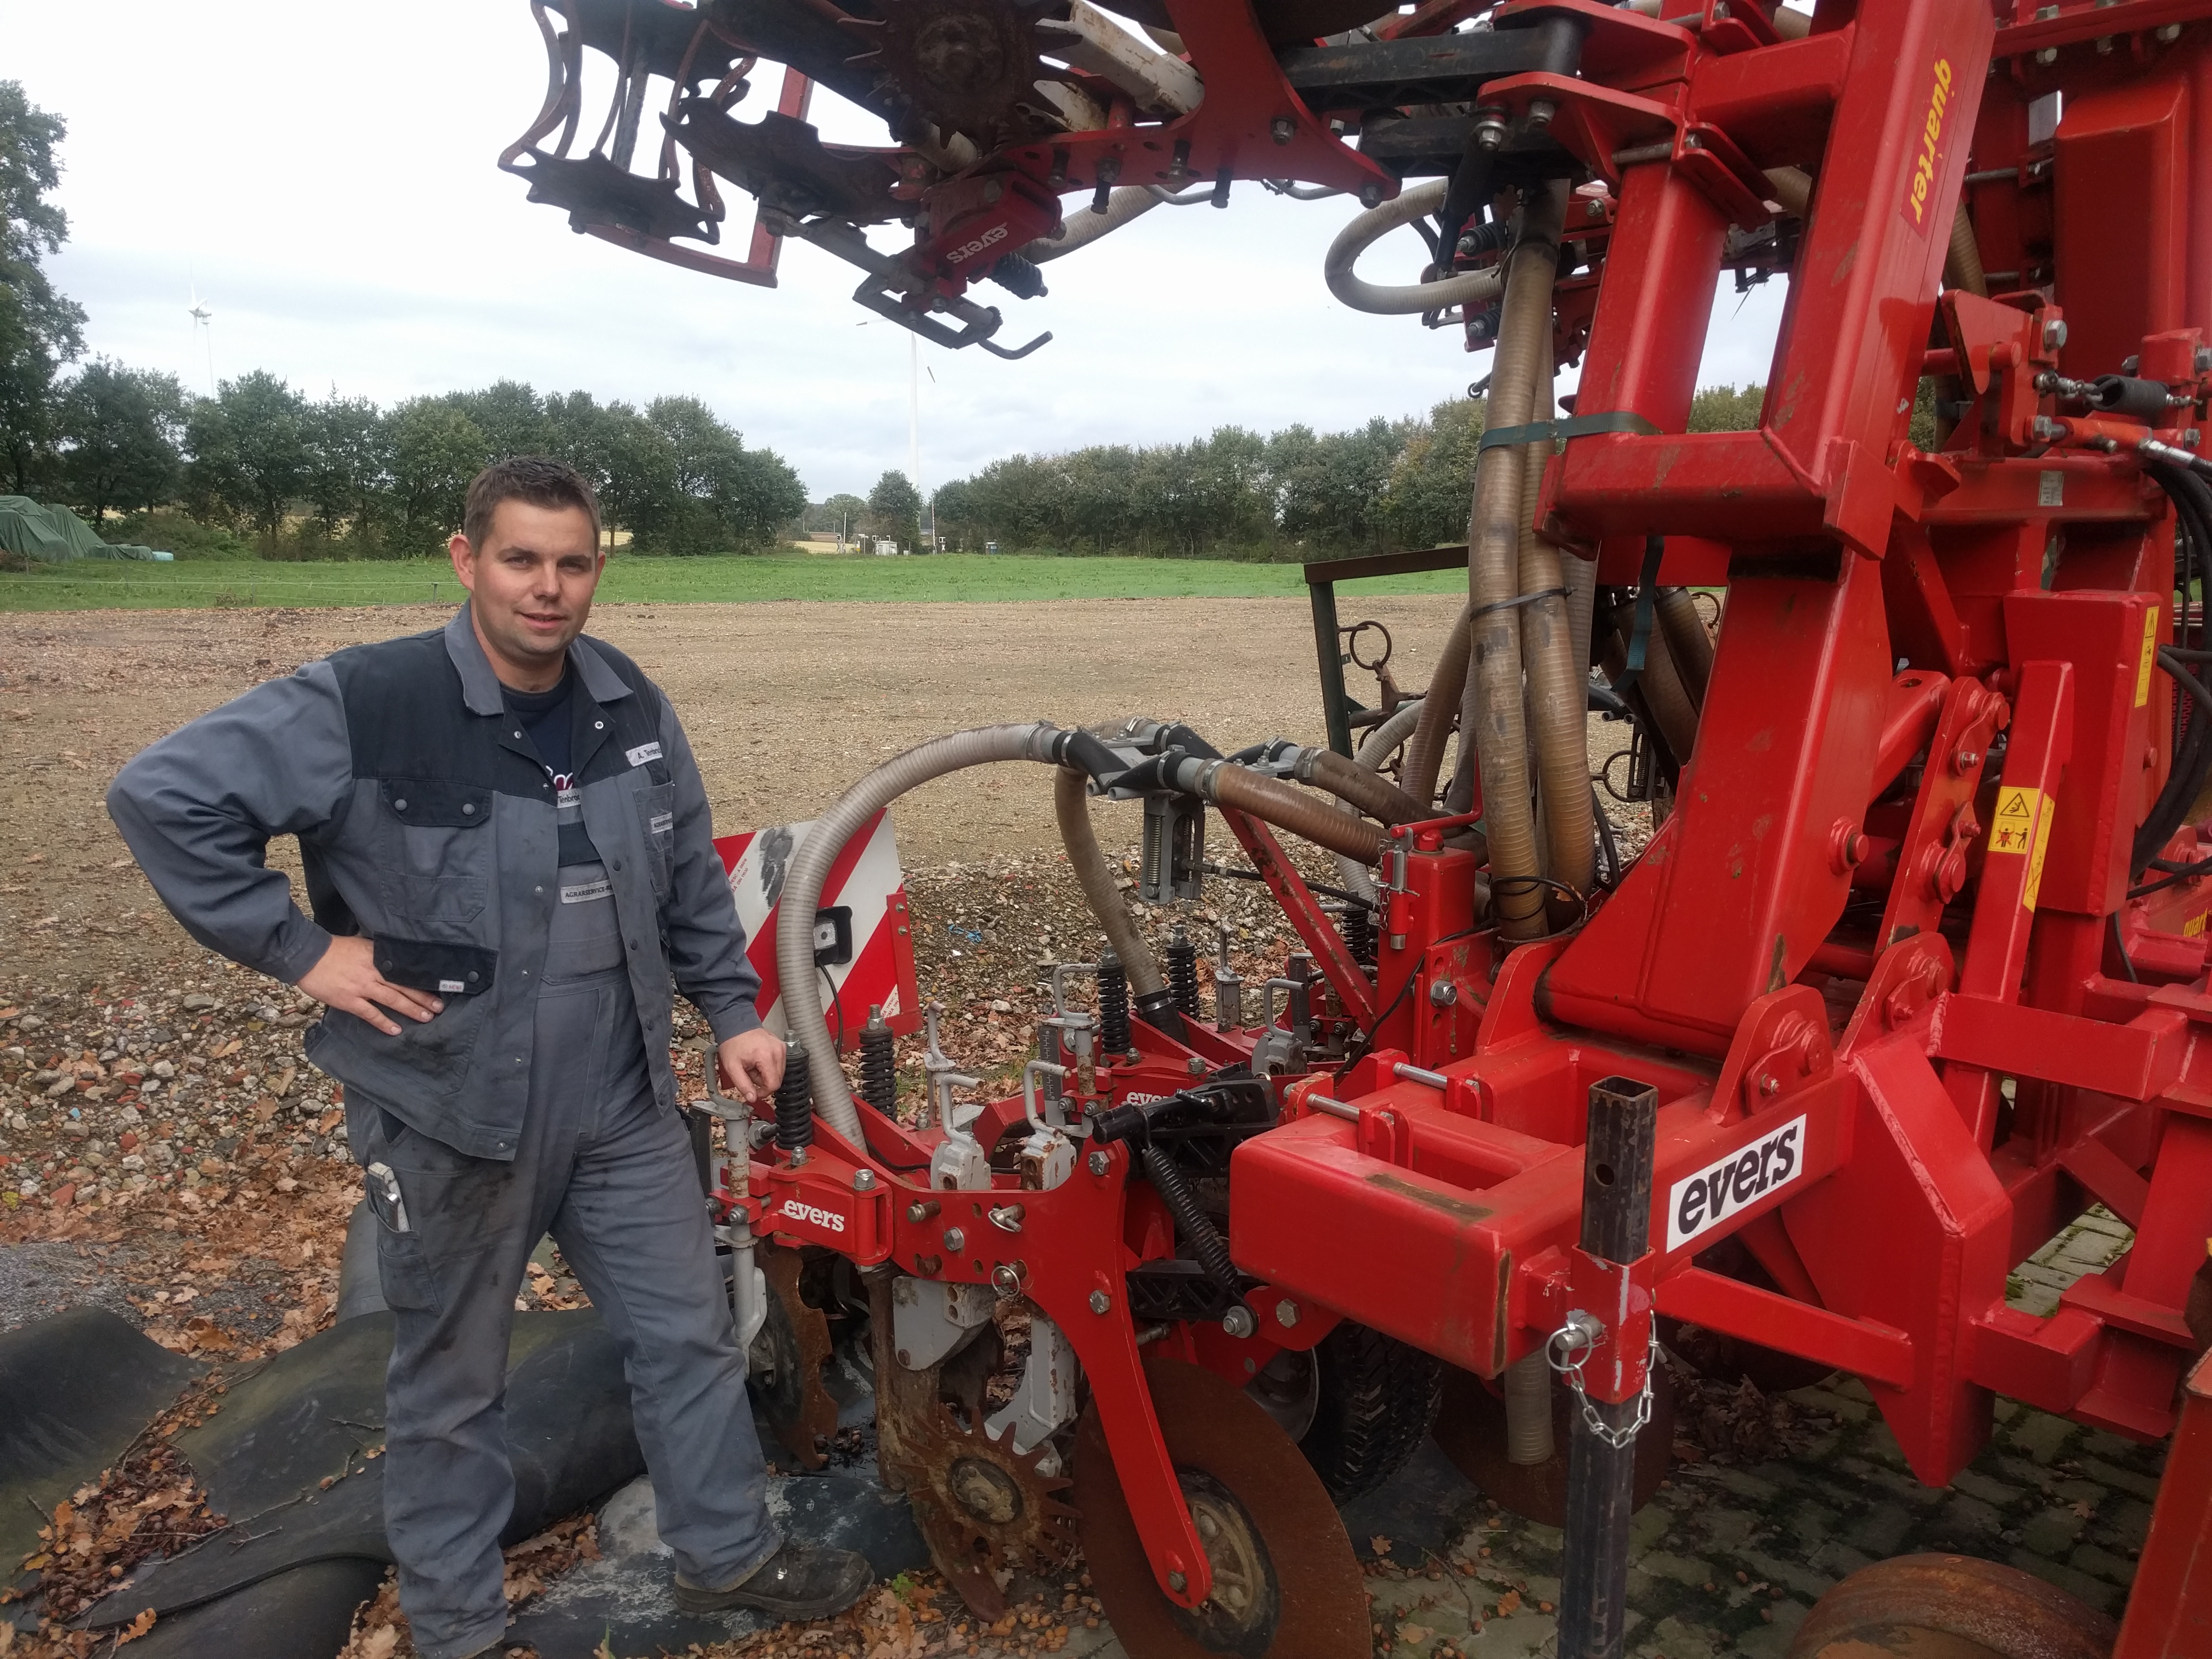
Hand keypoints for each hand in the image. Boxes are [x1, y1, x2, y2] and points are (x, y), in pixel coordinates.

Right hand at [296, 935, 442, 1036]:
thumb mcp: (361, 944)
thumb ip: (378, 953)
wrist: (308, 956)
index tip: (438, 985)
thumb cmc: (334, 949)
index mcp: (377, 957)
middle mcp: (373, 972)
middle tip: (440, 1007)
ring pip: (392, 1000)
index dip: (421, 979)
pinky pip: (370, 1014)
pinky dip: (384, 1023)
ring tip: (427, 1017)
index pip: (404, 969)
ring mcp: (362, 987)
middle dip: (423, 997)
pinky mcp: (349, 1000)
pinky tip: (396, 1030)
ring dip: (411, 1009)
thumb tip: (393, 958)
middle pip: (404, 986)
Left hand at [717, 1028, 786, 1104]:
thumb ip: (743, 1085)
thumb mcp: (732, 1067)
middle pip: (777, 1079)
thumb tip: (752, 1098)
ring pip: (779, 1073)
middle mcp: (778, 1051)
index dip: (763, 1092)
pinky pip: (779, 1064)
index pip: (773, 1084)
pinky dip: (769, 1066)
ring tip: (753, 1065)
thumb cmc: (733, 1042)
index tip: (754, 1091)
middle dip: (763, 1081)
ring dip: (766, 1074)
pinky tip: (759, 1060)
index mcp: (766, 1056)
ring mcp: (781, 1048)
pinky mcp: (782, 1047)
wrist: (736, 1025)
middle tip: (749, 1073)